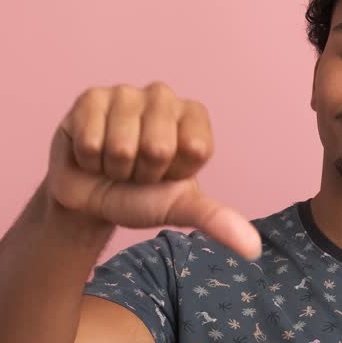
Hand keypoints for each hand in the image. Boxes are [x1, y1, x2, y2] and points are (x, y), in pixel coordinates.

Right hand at [45, 82, 260, 259]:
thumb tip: (253, 249)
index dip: (174, 172)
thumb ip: (217, 220)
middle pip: (158, 147)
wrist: (89, 198)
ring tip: (113, 161)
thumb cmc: (139, 197)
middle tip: (135, 170)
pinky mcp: (90, 98)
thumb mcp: (179, 208)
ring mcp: (125, 93)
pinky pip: (91, 141)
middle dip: (141, 172)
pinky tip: (92, 152)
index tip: (164, 175)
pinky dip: (88, 160)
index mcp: (193, 115)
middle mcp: (163, 96)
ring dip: (113, 167)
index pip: (195, 148)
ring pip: (121, 146)